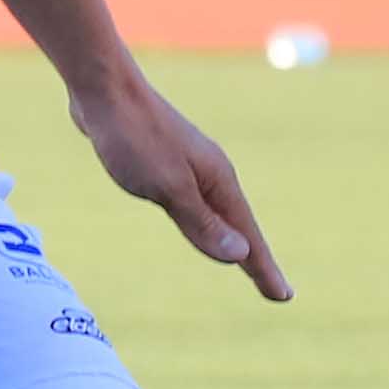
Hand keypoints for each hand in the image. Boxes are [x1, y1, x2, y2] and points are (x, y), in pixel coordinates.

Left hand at [74, 68, 288, 300]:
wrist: (104, 90)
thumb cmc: (135, 138)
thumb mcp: (168, 188)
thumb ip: (201, 224)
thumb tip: (240, 255)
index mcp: (218, 182)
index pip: (248, 237)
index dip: (264, 269)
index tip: (283, 297)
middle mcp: (211, 174)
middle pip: (239, 227)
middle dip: (256, 260)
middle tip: (274, 291)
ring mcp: (190, 167)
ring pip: (217, 214)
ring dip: (231, 240)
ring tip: (244, 262)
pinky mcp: (167, 162)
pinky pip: (195, 203)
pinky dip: (206, 222)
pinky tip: (200, 222)